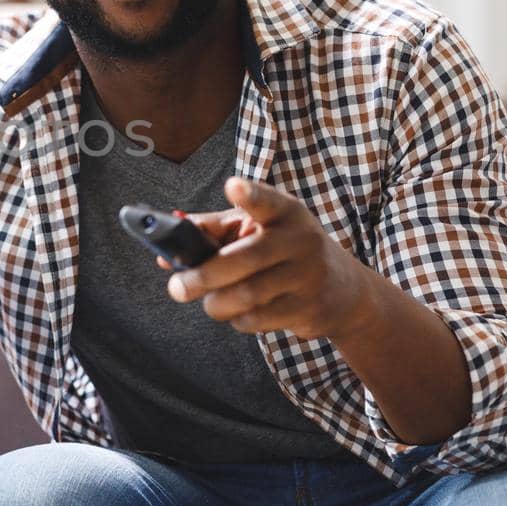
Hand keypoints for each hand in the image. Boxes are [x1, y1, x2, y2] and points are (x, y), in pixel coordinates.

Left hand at [164, 177, 381, 341]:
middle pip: (242, 259)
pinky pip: (256, 319)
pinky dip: (237, 319)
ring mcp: (307, 276)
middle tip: (176, 288)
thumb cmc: (283, 252)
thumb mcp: (258, 230)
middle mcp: (300, 240)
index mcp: (285, 212)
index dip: (250, 195)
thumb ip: (212, 233)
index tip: (233, 186)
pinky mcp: (308, 308)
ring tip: (210, 302)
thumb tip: (164, 253)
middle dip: (201, 277)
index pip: (267, 200)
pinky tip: (239, 312)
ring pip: (246, 295)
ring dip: (216, 303)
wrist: (342, 289)